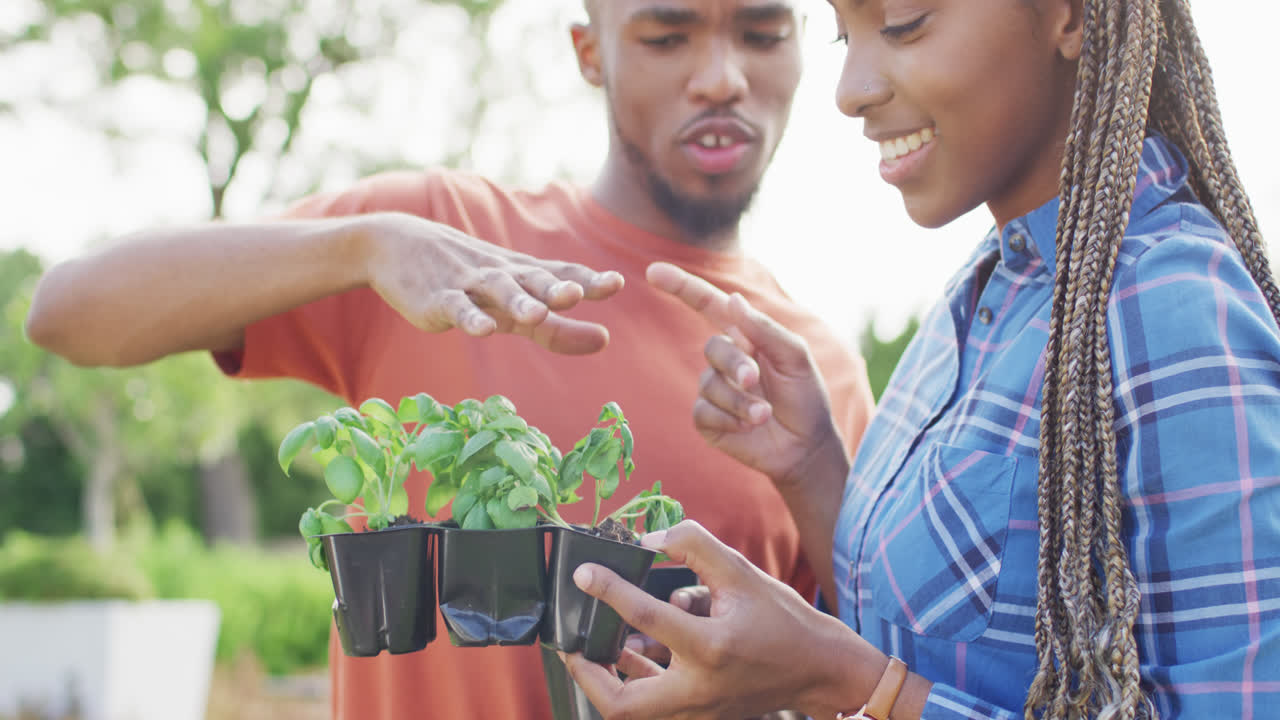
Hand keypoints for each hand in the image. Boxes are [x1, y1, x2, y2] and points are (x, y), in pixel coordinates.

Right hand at [364, 212, 624, 353]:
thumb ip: (557, 328)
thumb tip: (605, 340)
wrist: (399, 247)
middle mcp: (503, 275)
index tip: (616, 283)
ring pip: (499, 290)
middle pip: (534, 280)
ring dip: (519, 300)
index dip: (588, 279)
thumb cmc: (469, 281)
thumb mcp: (512, 305)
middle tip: (577, 294)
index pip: (561, 274)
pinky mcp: (439, 299)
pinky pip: (457, 308)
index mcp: (524, 274)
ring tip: (539, 312)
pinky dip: (470, 318)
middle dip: (556, 287)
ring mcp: (470, 284)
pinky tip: (483, 330)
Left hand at [562, 521, 878, 719]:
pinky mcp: (701, 715)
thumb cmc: (783, 621)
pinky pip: (654, 707)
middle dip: (588, 677)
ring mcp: (699, 708)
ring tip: (595, 649)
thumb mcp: (742, 572)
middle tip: (573, 647)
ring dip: (608, 682)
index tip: (584, 574)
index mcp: (711, 646)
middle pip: (623, 703)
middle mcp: (700, 686)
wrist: (820, 668)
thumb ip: (695, 547)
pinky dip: (636, 682)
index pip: (646, 616)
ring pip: (635, 711)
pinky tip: (632, 654)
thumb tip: (650, 540)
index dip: (608, 590)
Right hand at [646, 262, 847, 487]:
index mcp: (746, 337)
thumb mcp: (795, 357)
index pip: (709, 306)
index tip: (654, 271)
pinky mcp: (707, 419)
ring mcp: (714, 390)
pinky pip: (703, 411)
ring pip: (709, 384)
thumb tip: (733, 299)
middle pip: (712, 348)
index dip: (681, 287)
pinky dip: (730, 419)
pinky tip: (748, 427)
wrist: (805, 447)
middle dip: (736, 365)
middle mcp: (726, 360)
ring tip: (764, 414)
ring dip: (741, 401)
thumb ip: (765, 328)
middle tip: (757, 382)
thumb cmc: (805, 397)